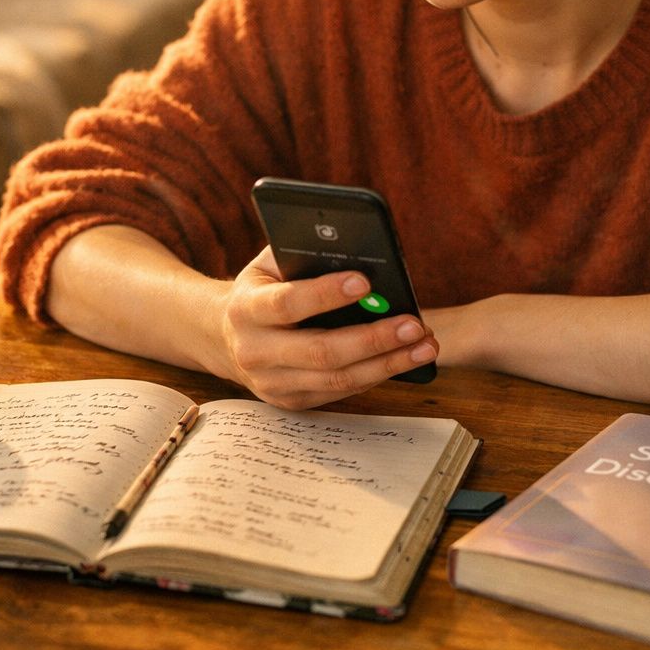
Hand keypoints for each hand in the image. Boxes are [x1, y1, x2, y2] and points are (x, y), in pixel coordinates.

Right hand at [211, 246, 438, 408]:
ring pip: (337, 380)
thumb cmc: (262, 289)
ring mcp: (272, 384)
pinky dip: (377, 375)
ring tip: (425, 345)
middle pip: (321, 351)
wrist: (224, 337)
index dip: (325, 294)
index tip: (365, 281)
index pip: (286, 304)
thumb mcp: (270, 264)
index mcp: (246, 309)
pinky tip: (405, 358)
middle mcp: (254, 352)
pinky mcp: (292, 402)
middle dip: (373, 338)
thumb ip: (305, 254)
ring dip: (387, 363)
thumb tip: (358, 248)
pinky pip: (342, 393)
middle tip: (415, 324)